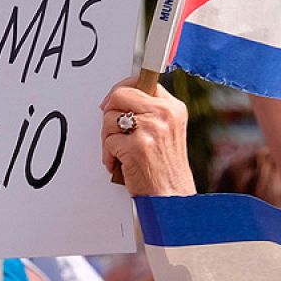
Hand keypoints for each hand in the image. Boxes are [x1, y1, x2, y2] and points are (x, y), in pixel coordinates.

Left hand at [100, 78, 194, 196]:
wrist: (172, 199)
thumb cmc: (164, 168)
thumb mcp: (167, 132)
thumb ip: (149, 112)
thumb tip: (118, 98)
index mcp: (172, 107)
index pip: (141, 81)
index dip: (121, 90)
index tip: (111, 102)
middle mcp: (164, 114)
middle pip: (119, 95)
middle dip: (109, 114)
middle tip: (111, 132)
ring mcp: (151, 129)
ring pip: (109, 119)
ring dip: (107, 139)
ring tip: (119, 153)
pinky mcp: (137, 146)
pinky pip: (108, 142)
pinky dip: (108, 156)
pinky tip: (120, 164)